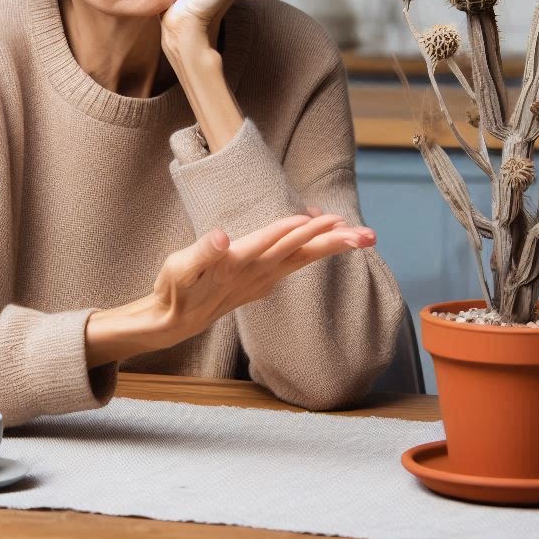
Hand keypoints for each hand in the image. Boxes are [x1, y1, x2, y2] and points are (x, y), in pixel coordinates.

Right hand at [147, 212, 375, 349]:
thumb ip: (203, 252)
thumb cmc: (175, 289)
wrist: (176, 321)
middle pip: (298, 253)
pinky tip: (323, 237)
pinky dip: (313, 249)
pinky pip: (295, 263)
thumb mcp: (180, 267)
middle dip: (330, 241)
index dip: (292, 229)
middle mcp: (256, 273)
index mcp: (237, 264)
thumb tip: (221, 237)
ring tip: (358, 234)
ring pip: (302, 259)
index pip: (271, 242)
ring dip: (330, 245)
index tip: (318, 218)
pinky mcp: (263, 282)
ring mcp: (262, 280)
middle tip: (362, 234)